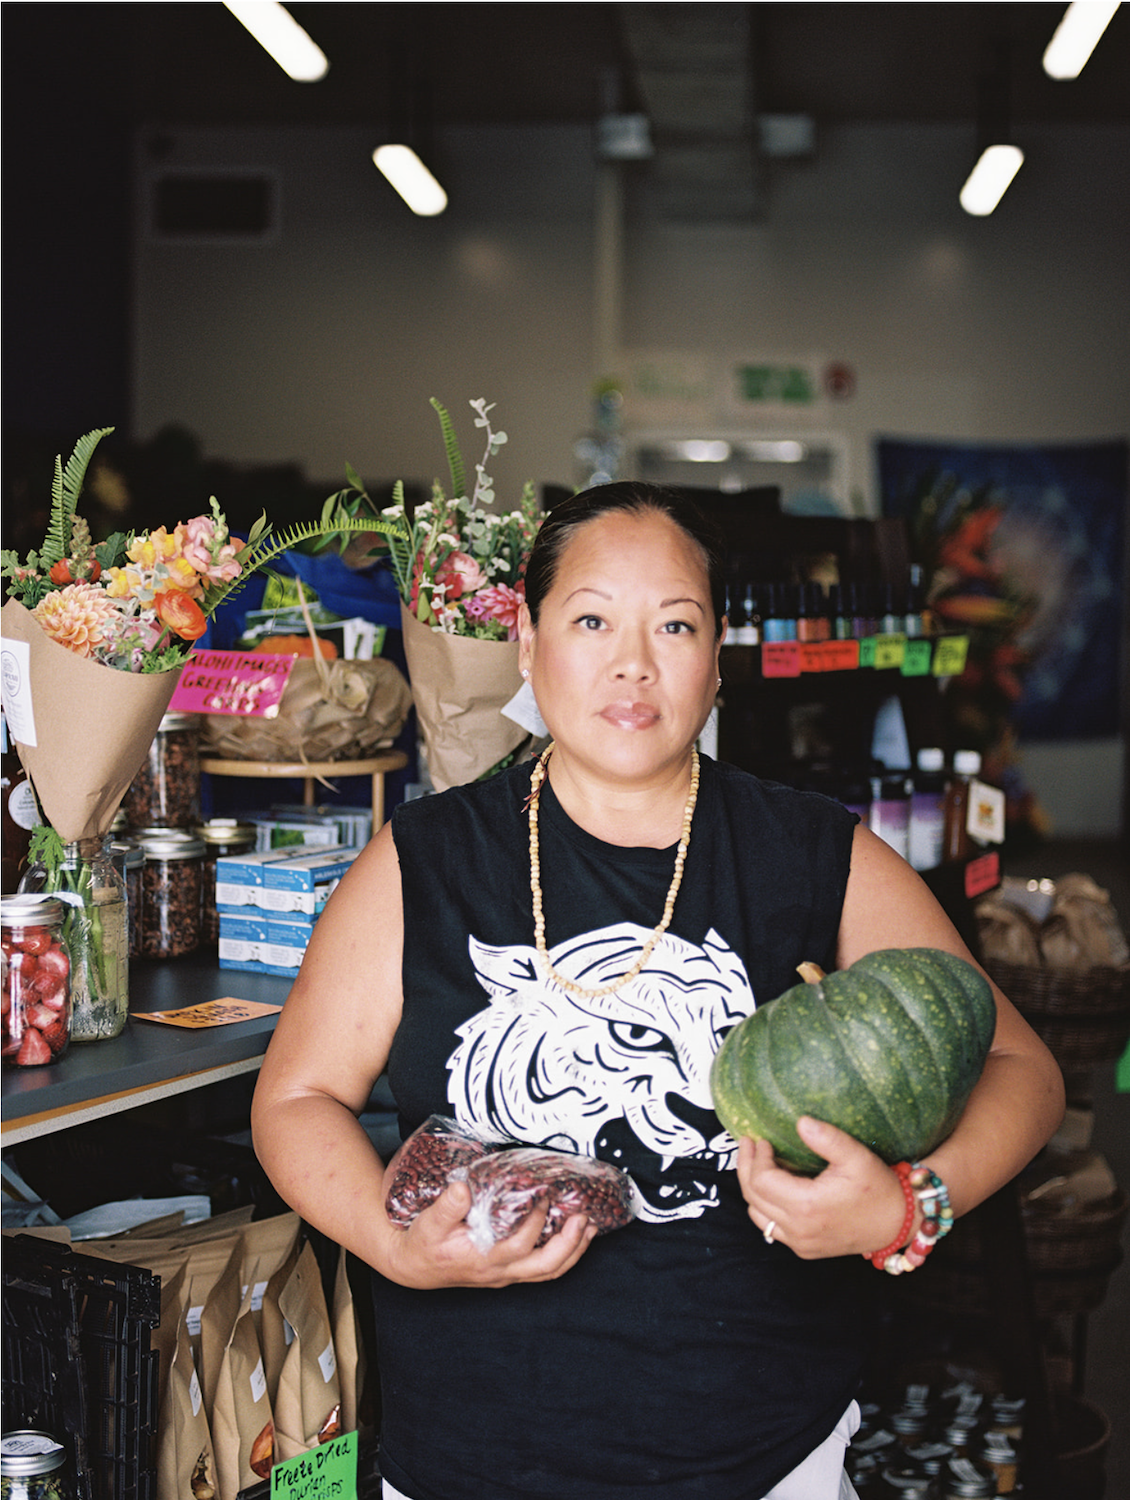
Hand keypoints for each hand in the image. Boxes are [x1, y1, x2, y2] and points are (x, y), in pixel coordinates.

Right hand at [381, 1177, 597, 1288]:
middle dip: (570, 1244)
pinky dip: (562, 1255)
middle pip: (545, 1267)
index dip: (536, 1222)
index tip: (544, 1195)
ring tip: (589, 1227)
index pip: (519, 1245)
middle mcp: (500, 1271)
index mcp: (483, 1259)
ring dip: (573, 1251)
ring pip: (548, 1272)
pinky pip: (542, 1269)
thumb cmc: (423, 1244)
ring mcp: (506, 1274)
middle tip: (584, 1218)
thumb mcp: (428, 1224)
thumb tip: (463, 1187)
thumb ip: (447, 1206)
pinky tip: (571, 1236)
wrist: (414, 1267)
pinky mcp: (507, 1271)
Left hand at [735, 1117, 911, 1259]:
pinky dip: (764, 1206)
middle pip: (752, 1198)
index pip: (761, 1181)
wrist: (898, 1223)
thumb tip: (801, 1122)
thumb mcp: (856, 1156)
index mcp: (807, 1207)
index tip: (761, 1139)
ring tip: (757, 1162)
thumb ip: (827, 1138)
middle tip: (748, 1144)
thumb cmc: (879, 1188)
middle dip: (746, 1168)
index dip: (756, 1157)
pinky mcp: (806, 1249)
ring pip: (757, 1215)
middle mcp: (799, 1230)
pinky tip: (773, 1186)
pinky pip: (771, 1228)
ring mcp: (801, 1243)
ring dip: (752, 1188)